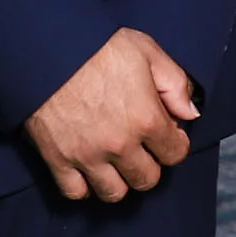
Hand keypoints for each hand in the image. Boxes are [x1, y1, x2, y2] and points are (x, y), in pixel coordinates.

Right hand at [26, 28, 198, 202]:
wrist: (45, 45)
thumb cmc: (96, 43)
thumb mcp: (146, 50)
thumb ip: (175, 83)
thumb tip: (190, 113)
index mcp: (146, 118)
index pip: (175, 154)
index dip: (174, 143)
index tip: (165, 133)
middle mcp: (120, 144)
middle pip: (146, 179)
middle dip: (149, 164)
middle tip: (141, 147)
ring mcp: (87, 155)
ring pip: (114, 193)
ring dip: (119, 180)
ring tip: (115, 162)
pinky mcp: (57, 158)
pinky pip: (75, 191)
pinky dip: (83, 186)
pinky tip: (87, 169)